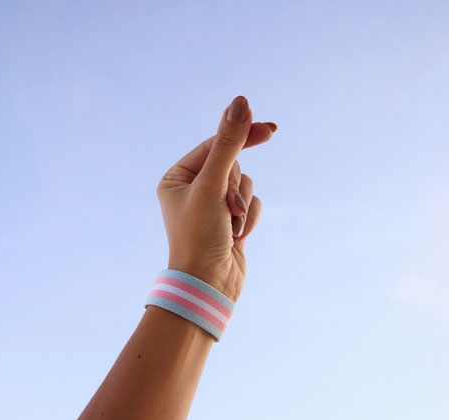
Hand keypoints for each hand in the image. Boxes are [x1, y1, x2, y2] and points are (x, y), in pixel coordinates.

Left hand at [155, 96, 275, 301]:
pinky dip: (249, 220)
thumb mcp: (213, 185)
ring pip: (245, 186)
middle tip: (226, 208)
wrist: (208, 286)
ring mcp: (212, 207)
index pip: (215, 145)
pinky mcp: (230, 222)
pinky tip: (235, 238)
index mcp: (177, 177)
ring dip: (243, 206)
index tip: (271, 129)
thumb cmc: (200, 236)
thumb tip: (240, 104)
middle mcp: (193, 190)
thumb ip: (228, 144)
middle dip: (235, 188)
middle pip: (232, 166)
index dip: (241, 137)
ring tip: (228, 228)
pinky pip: (252, 205)